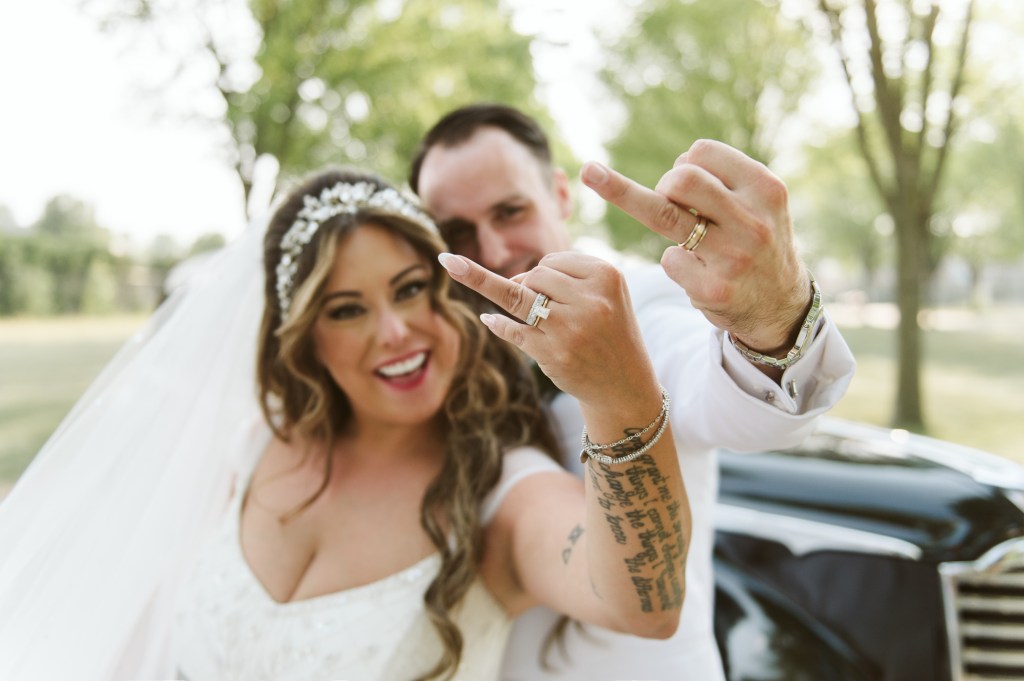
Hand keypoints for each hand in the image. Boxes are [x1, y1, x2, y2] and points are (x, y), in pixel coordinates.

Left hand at [437, 251, 660, 415]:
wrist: (625, 385)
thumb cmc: (609, 333)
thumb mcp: (603, 297)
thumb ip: (564, 280)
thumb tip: (507, 283)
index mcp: (606, 276)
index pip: (554, 260)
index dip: (544, 273)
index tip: (556, 292)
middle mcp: (589, 299)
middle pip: (534, 276)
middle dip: (528, 287)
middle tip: (547, 311)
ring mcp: (568, 327)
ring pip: (517, 295)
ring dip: (482, 281)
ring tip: (448, 262)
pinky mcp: (552, 352)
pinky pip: (513, 330)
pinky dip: (498, 324)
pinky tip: (487, 320)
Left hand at [581, 139, 810, 356]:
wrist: (781, 305)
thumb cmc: (755, 242)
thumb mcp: (758, 202)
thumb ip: (721, 180)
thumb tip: (674, 170)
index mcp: (765, 189)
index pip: (702, 151)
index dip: (685, 163)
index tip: (688, 182)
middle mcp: (752, 221)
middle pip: (680, 178)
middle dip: (664, 185)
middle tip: (670, 201)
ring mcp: (732, 257)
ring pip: (662, 215)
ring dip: (647, 212)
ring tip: (666, 223)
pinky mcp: (712, 289)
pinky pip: (669, 259)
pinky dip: (675, 261)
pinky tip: (696, 270)